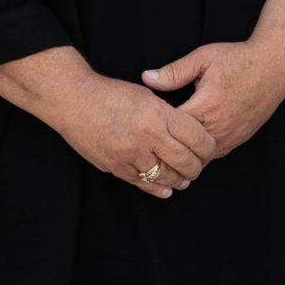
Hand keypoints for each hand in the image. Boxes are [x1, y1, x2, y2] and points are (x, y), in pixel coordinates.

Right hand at [50, 73, 218, 198]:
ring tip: (184, 179)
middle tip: (199, 167)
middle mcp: (147, 136)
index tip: (210, 148)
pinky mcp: (115, 166)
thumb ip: (167, 115)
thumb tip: (187, 132)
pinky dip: (157, 188)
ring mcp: (130, 154)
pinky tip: (166, 190)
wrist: (74, 101)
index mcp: (159, 114)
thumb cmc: (112, 94)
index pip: (196, 136)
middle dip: (197, 167)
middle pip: (184, 160)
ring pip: (165, 176)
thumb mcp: (148, 96)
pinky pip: (142, 183)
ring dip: (178, 180)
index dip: (208, 146)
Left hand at [143, 40, 284, 158]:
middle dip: (167, 145)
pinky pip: (215, 154)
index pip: (171, 128)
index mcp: (205, 107)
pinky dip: (201, 152)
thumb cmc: (240, 59)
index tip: (144, 123)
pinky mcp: (240, 138)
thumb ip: (174, 72)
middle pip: (183, 148)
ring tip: (168, 147)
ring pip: (199, 157)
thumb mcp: (203, 58)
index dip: (155, 127)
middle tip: (150, 141)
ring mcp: (231, 136)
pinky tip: (191, 146)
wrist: (276, 65)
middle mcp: (218, 127)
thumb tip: (146, 78)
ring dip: (185, 152)